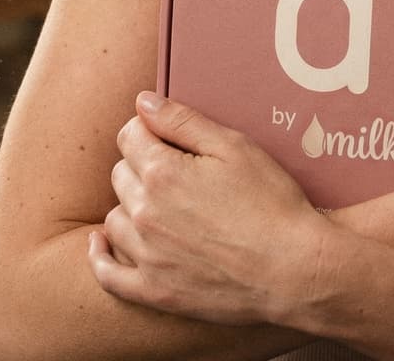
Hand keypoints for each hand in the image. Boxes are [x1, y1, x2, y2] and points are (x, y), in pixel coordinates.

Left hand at [88, 92, 327, 324]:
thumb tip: (143, 102)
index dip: (149, 128)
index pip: (130, 135)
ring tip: (160, 203)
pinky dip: (101, 256)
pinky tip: (103, 242)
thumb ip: (182, 121)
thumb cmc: (270, 203)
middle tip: (176, 167)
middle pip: (120, 173)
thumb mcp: (233, 146)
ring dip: (130, 204)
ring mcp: (146, 256)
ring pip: (114, 217)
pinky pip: (108, 273)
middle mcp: (144, 213)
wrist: (292, 268)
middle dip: (141, 163)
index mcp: (163, 173)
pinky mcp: (153, 291)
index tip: (166, 133)